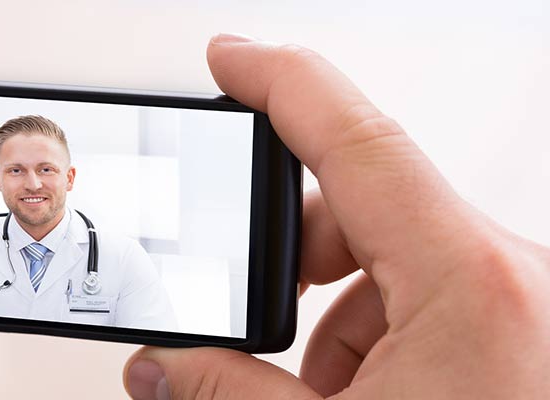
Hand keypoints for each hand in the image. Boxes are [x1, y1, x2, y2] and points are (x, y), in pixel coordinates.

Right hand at [123, 34, 549, 398]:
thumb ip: (228, 395)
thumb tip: (159, 368)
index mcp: (474, 286)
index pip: (357, 143)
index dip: (281, 84)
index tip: (230, 59)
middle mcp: (514, 278)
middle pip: (366, 209)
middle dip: (291, 262)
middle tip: (244, 316)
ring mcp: (524, 302)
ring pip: (395, 263)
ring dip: (336, 320)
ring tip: (320, 397)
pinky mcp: (523, 327)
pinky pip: (430, 299)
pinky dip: (378, 340)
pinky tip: (360, 399)